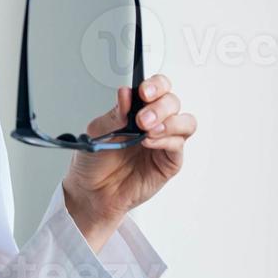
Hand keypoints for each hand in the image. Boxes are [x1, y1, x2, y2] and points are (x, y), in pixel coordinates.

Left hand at [61, 73, 195, 247]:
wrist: (92, 191)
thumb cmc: (94, 161)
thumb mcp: (97, 132)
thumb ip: (115, 114)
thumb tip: (126, 94)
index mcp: (137, 110)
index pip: (157, 88)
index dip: (155, 85)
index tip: (143, 92)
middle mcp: (154, 122)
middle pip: (173, 101)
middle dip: (160, 106)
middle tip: (142, 118)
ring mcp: (164, 142)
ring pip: (185, 122)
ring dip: (169, 121)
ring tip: (148, 130)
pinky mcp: (169, 162)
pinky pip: (178, 146)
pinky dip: (166, 140)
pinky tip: (149, 142)